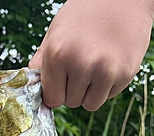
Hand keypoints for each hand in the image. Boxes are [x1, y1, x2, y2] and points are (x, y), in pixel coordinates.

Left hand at [29, 0, 153, 109]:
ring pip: (91, 104)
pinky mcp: (125, 73)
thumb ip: (41, 62)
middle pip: (72, 103)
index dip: (56, 92)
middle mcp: (81, 64)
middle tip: (81, 67)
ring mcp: (106, 70)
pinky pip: (109, 96)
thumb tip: (27, 86)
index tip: (61, 82)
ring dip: (90, 93)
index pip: (53, 99)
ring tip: (94, 68)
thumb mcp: (56, 32)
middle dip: (74, 91)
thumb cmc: (85, 13)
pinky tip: (109, 63)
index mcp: (58, 54)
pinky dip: (108, 86)